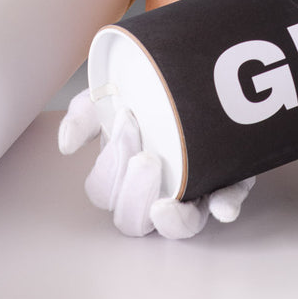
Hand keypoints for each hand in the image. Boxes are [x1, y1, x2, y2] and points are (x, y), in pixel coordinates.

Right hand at [58, 87, 254, 237]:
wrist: (199, 71)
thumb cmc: (151, 92)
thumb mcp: (115, 92)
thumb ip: (87, 112)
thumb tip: (67, 144)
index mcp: (122, 175)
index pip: (104, 193)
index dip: (108, 169)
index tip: (125, 120)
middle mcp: (156, 190)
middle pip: (134, 221)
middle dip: (134, 195)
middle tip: (146, 158)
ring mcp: (194, 191)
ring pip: (182, 227)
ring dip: (174, 218)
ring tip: (169, 196)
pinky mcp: (230, 180)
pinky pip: (230, 202)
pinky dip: (226, 206)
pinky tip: (223, 207)